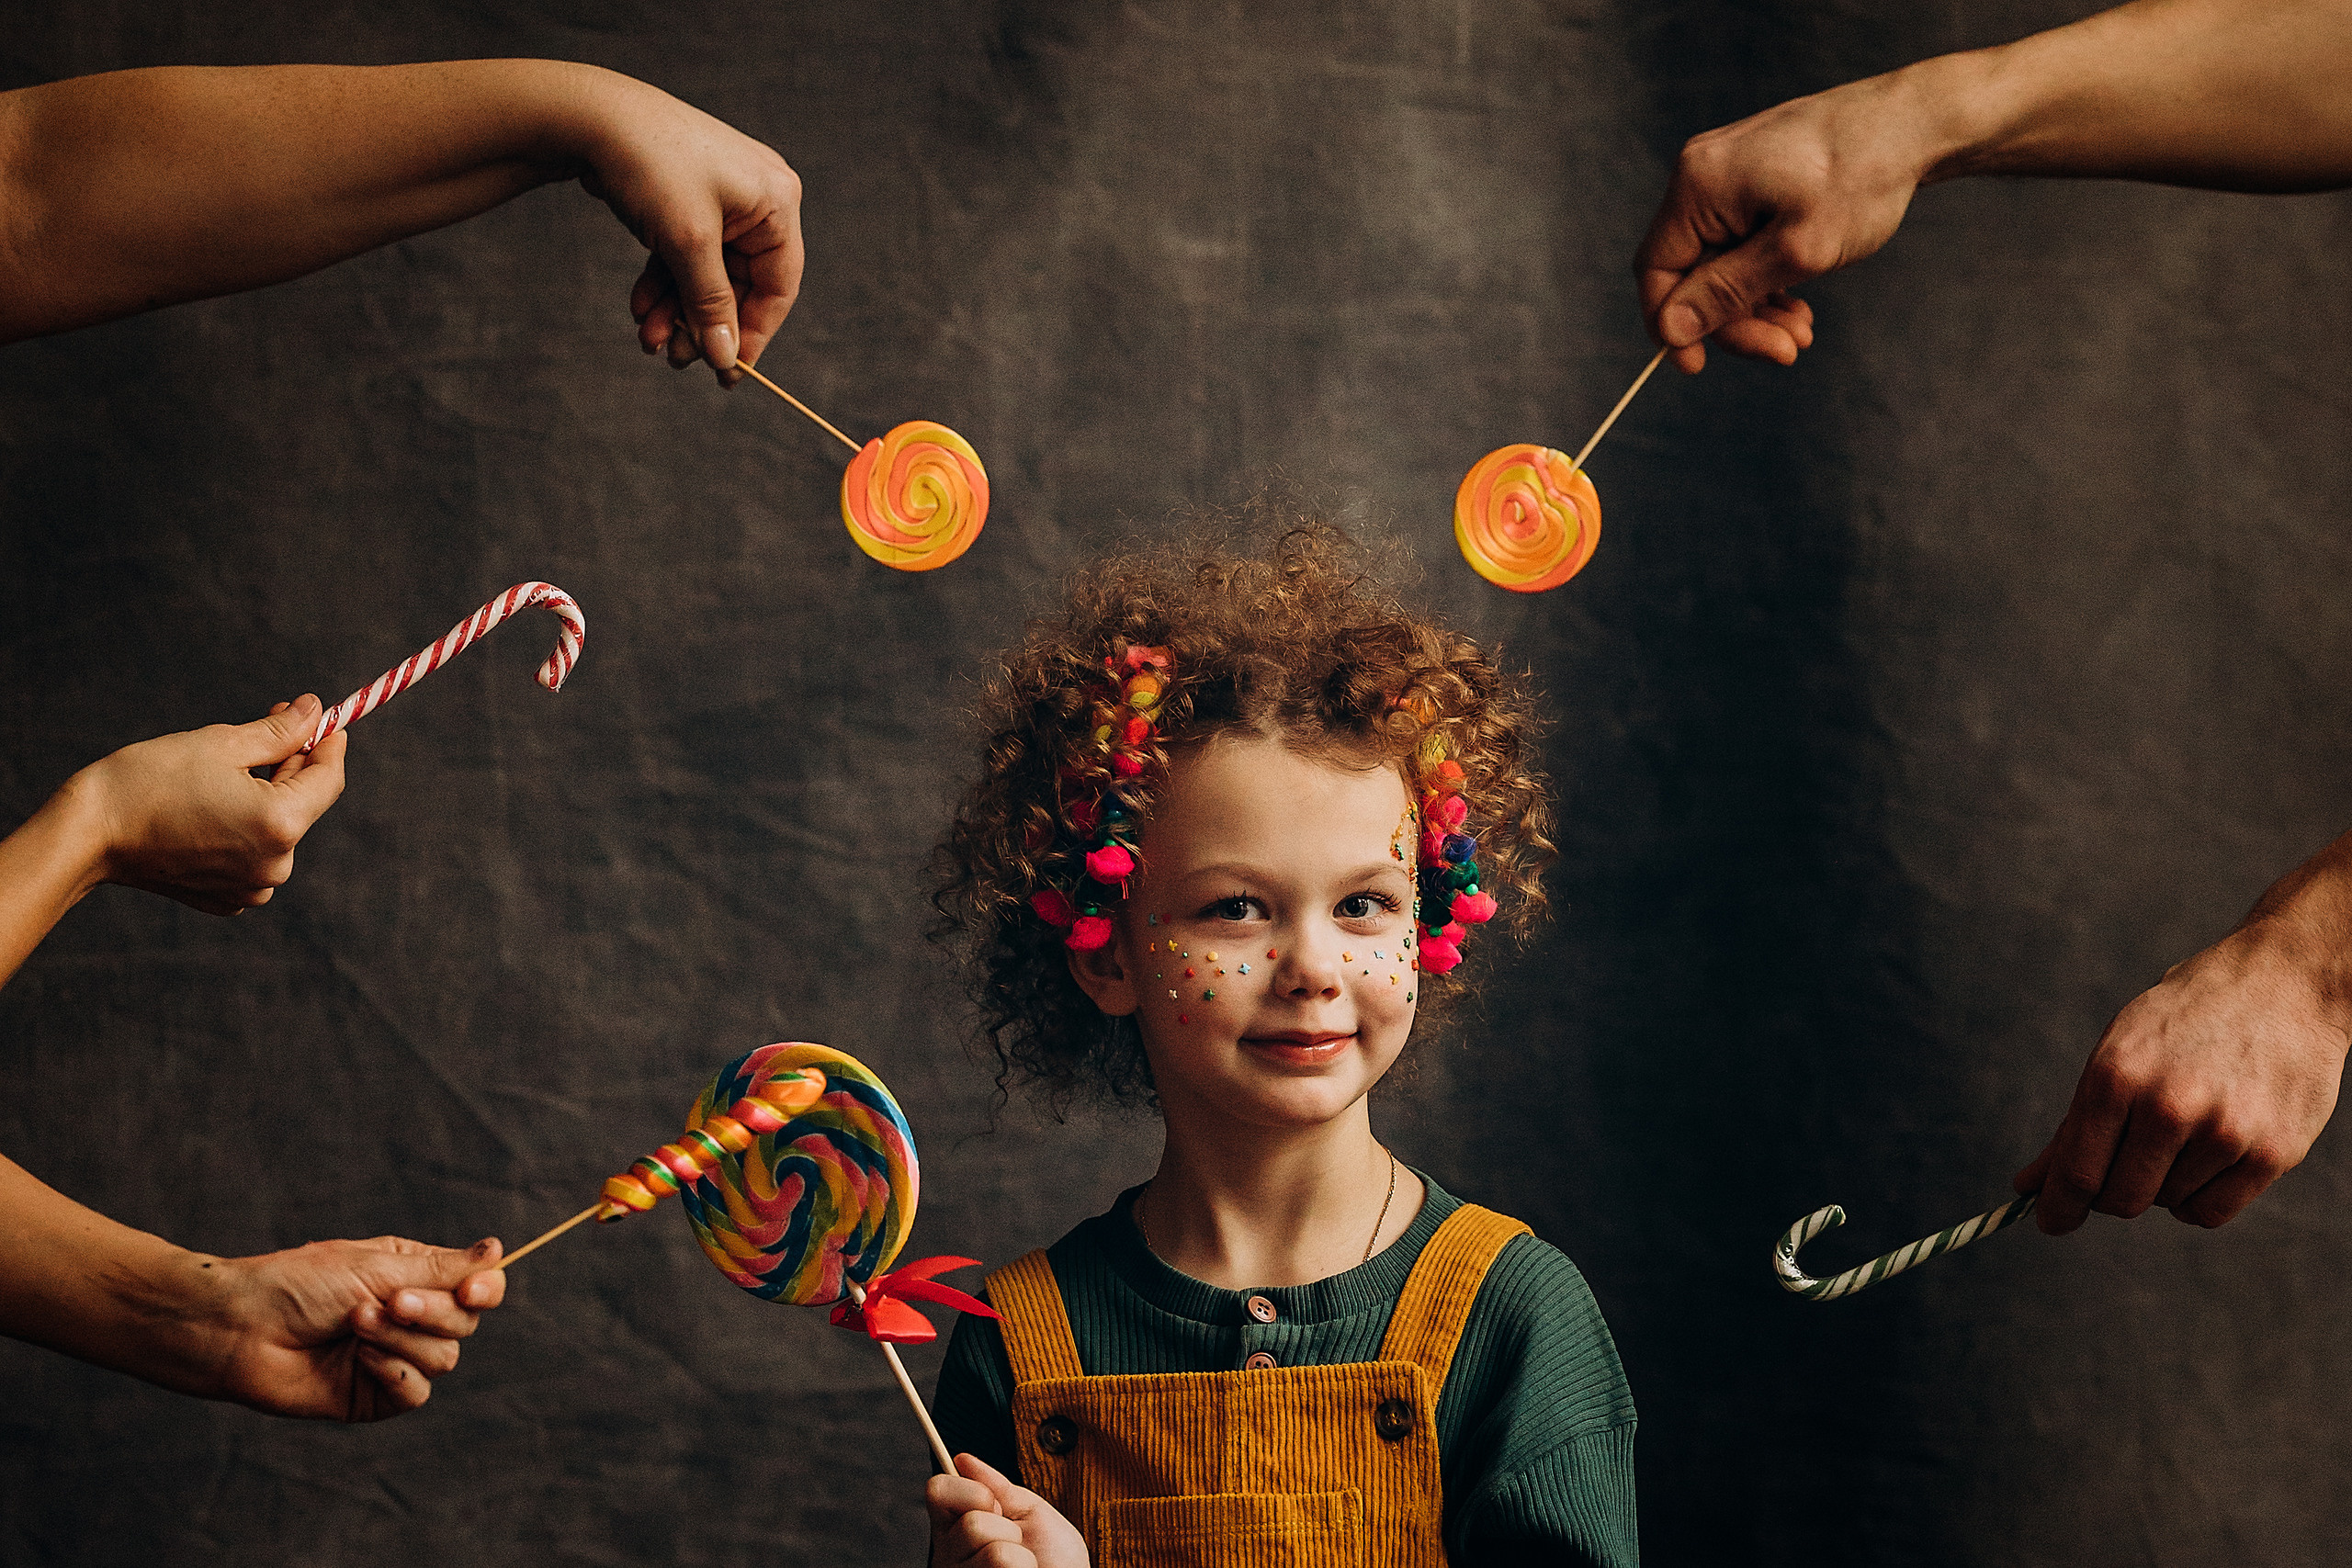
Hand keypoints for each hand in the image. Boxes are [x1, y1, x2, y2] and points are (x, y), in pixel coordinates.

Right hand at [72, 695, 345, 915]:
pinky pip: (253, 856)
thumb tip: (316, 711)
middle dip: (293, 763)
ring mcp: (251, 888)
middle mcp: (275, 865)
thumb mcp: (221, 744)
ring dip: (268, 795)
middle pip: (304, 803)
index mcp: (280, 825)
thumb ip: (280, 731)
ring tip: (233, 766)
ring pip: (279, 830)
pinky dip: (244, 829)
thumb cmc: (149, 782)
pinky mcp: (228, 899)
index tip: (324, 719)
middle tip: (277, 721)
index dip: (328, 744)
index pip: (328, 779)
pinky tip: (214, 806)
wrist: (89, 834)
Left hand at [202, 1236, 506, 1420]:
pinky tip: (357, 1358)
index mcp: (414, 1276)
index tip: (472, 1289)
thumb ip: (442, 1269)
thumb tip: (498, 1250)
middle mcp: (410, 1317)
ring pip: (445, 1357)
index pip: (477, 1285)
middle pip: (466, 1322)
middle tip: (385, 1301)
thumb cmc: (299, 1285)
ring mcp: (394, 1357)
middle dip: (431, 1312)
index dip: (485, 1288)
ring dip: (401, 1338)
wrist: (241, 1329)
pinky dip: (392, 1372)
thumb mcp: (376, 1266)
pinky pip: (416, 1391)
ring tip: (353, 1323)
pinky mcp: (375, 1395)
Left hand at [576, 77, 803, 382]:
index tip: (726, 372)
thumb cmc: (650, 165)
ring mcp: (721, 202)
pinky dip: (664, 286)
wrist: (587, 115)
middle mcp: (756, 202)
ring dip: (678, 312)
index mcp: (776, 203)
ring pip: (707, 277)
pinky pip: (686, 258)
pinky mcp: (688, 204)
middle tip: (676, 359)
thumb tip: (726, 359)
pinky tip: (640, 309)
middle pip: (740, 286)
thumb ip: (711, 305)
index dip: (753, 333)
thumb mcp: (688, 243)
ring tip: (648, 339)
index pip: (778, 287)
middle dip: (703, 324)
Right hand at [928, 1453, 1088, 1567]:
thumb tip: (962, 1460)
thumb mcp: (1030, 1512)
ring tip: (1021, 1565)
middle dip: (1006, 1527)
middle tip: (1015, 1543)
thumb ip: (997, 1488)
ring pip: (986, 1543)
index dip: (969, 1491)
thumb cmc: (1055, 1559)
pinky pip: (1000, 1560)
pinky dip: (1023, 1565)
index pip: (937, 1489)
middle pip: (970, 1521)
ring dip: (1018, 1551)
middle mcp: (949, 1553)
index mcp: (958, 1527)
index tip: (994, 1504)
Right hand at [1635, 72, 1932, 372]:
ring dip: (1756, 306)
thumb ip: (1726, 293)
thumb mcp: (1795, 250)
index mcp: (1698, 185)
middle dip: (1734, 319)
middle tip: (1786, 351)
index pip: (1657, 270)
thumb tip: (1670, 329)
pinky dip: (1765, 279)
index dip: (1671, 324)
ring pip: (1720, 263)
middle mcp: (1701, 175)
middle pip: (1692, 271)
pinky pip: (1740, 243)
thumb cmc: (1861, 176)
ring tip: (1803, 332)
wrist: (1912, 122)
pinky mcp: (1752, 181)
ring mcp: (1727, 176)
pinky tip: (1798, 305)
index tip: (1698, 367)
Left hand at [2016, 922, 2350, 1232]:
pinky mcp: (2273, 1152)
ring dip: (2162, 1184)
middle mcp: (2169, 1105)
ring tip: (2182, 1132)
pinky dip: (2198, 1201)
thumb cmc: (2186, 1020)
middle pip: (2121, 1199)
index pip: (2078, 1172)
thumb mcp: (2118, 1052)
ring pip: (2168, 1204)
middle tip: (2121, 1167)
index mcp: (2117, 1076)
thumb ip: (2076, 1124)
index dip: (2058, 1206)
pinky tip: (2202, 1163)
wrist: (2283, 984)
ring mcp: (2225, 1131)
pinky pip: (2212, 1213)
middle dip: (2110, 1194)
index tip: (2051, 1221)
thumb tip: (2030, 1186)